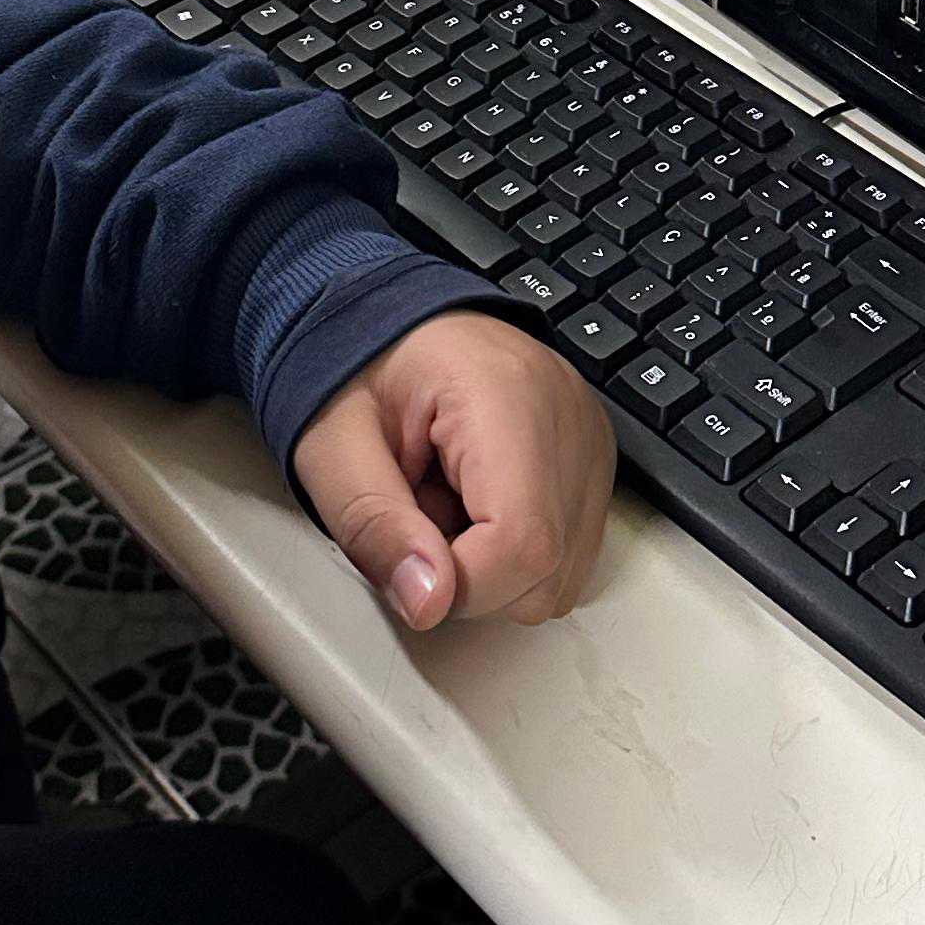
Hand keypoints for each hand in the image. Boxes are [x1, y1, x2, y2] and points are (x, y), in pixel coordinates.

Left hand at [291, 311, 613, 632]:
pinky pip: (566, 554)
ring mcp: (589, 441)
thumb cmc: (361, 371)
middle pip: (546, 571)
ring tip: (444, 503)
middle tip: (417, 512)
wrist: (390, 322)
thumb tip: (428, 603)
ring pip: (560, 578)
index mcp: (506, 396)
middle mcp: (568, 417)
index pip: (523, 544)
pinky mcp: (591, 462)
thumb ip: (374, 527)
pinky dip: (514, 551)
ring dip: (491, 567)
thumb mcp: (333, 446)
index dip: (460, 585)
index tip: (409, 564)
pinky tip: (474, 505)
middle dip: (467, 576)